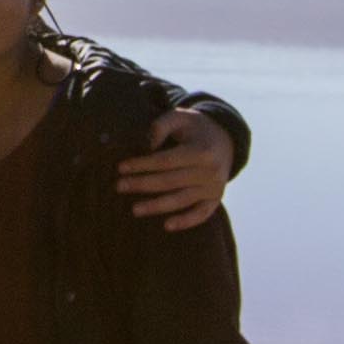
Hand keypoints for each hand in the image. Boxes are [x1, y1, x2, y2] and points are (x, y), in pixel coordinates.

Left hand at [116, 112, 238, 231]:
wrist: (225, 140)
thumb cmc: (194, 128)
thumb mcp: (181, 117)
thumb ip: (162, 125)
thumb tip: (148, 145)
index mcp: (202, 150)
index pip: (166, 161)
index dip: (142, 164)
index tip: (120, 167)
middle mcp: (211, 171)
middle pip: (170, 181)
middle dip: (142, 184)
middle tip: (119, 186)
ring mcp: (215, 187)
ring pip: (182, 200)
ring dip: (157, 206)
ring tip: (134, 209)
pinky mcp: (216, 199)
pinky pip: (202, 214)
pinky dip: (186, 221)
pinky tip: (166, 226)